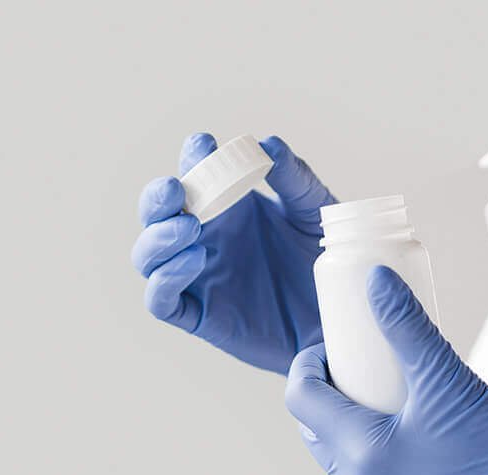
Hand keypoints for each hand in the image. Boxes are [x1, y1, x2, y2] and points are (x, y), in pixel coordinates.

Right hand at [133, 133, 335, 373]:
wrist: (339, 316)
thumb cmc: (324, 263)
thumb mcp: (315, 212)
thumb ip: (294, 179)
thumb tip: (268, 145)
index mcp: (227, 207)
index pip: (194, 175)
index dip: (191, 158)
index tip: (203, 145)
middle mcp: (204, 239)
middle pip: (156, 214)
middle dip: (156, 198)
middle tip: (177, 188)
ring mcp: (197, 278)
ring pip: (147, 256)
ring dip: (157, 237)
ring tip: (190, 227)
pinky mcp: (200, 316)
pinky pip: (161, 300)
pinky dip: (165, 279)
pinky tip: (195, 259)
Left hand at [284, 266, 487, 474]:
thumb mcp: (450, 382)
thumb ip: (408, 328)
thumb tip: (377, 284)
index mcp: (360, 455)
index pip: (302, 399)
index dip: (310, 365)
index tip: (333, 348)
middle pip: (320, 435)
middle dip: (334, 399)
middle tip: (367, 373)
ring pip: (349, 468)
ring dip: (359, 437)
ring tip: (398, 410)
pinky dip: (384, 472)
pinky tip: (417, 453)